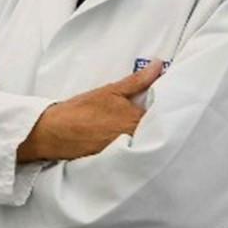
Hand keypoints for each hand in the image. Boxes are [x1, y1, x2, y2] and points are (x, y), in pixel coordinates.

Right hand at [16, 61, 162, 163]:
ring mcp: (126, 152)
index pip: (164, 114)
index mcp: (137, 119)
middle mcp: (135, 138)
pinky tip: (132, 141)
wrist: (54, 132)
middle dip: (160, 123)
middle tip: (163, 114)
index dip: (169, 108)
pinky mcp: (117, 162)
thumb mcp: (110, 90)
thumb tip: (159, 65)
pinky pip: (133, 153)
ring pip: (145, 142)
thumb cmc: (81, 110)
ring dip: (148, 136)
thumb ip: (138, 80)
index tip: (173, 101)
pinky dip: (136, 148)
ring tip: (143, 128)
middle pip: (157, 131)